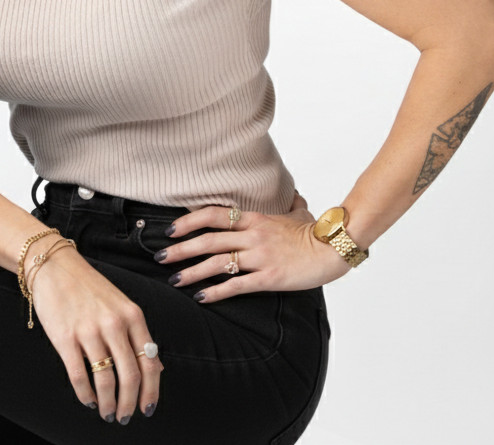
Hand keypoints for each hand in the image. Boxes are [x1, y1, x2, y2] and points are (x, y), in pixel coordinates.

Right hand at [29, 245, 163, 423]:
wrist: (55, 266)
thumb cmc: (89, 287)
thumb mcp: (121, 305)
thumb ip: (137, 335)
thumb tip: (156, 369)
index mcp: (132, 315)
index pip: (149, 362)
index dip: (151, 392)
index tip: (147, 409)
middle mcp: (114, 323)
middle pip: (130, 376)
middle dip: (129, 404)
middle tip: (125, 417)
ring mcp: (89, 330)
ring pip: (106, 380)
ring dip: (108, 404)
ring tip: (107, 413)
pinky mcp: (65, 337)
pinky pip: (79, 376)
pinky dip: (86, 395)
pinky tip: (88, 400)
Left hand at [155, 191, 349, 300]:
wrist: (333, 249)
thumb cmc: (315, 232)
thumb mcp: (298, 213)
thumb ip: (289, 205)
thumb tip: (294, 196)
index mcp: (254, 218)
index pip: (213, 215)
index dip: (188, 221)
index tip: (170, 229)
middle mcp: (252, 235)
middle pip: (207, 239)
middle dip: (181, 249)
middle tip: (160, 257)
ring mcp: (259, 256)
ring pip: (217, 262)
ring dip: (192, 272)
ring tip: (174, 279)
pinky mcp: (268, 277)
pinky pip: (236, 284)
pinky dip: (216, 292)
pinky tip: (201, 298)